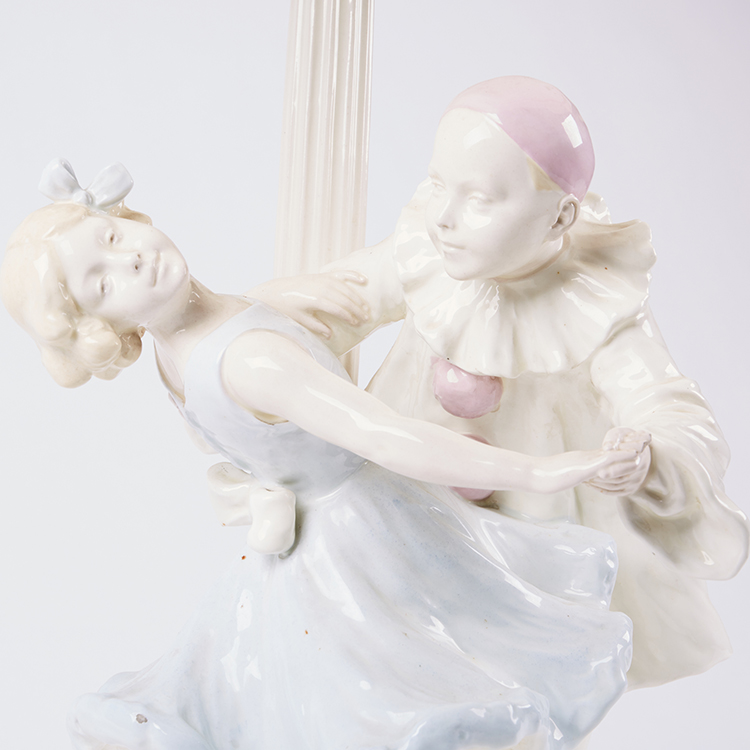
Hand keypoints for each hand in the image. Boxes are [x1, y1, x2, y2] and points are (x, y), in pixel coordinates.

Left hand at [246, 271, 369, 337]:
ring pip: (345, 288)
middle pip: (345, 298)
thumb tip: (330, 335)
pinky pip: (341, 273)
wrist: (276, 291)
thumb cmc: (287, 308)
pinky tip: (364, 280)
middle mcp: (320, 287)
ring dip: (357, 297)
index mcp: (315, 299)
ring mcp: (322, 279)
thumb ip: (316, 327)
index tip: (356, 324)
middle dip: (357, 309)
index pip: (338, 309)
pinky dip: (353, 276)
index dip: (349, 317)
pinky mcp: (322, 274)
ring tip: (366, 308)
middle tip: (366, 319)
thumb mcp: (300, 320)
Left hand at [587, 427, 651, 495]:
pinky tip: (591, 485)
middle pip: (621, 479)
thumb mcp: (619, 434)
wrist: (635, 447)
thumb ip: (613, 440)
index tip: (599, 471)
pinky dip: (604, 490)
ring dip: (600, 484)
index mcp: (640, 457)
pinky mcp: (631, 488)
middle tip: (586, 478)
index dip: (613, 470)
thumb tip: (607, 447)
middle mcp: (641, 471)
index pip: (628, 467)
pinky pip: (617, 492)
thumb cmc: (624, 437)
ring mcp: (636, 481)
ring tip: (586, 480)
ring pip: (617, 486)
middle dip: (602, 479)